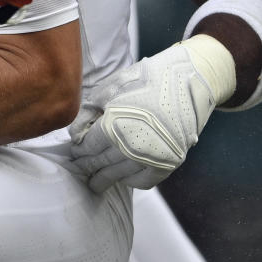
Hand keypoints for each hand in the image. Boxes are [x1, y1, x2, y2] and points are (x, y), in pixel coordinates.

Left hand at [69, 37, 234, 192]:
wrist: (188, 79)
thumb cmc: (143, 80)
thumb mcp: (108, 89)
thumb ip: (87, 115)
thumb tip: (75, 138)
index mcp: (115, 125)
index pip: (88, 148)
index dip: (78, 152)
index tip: (74, 154)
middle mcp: (134, 145)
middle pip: (101, 164)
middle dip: (87, 167)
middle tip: (79, 170)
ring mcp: (154, 156)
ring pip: (120, 176)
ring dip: (105, 179)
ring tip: (95, 182)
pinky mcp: (170, 161)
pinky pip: (143, 181)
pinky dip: (130, 181)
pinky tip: (121, 177)